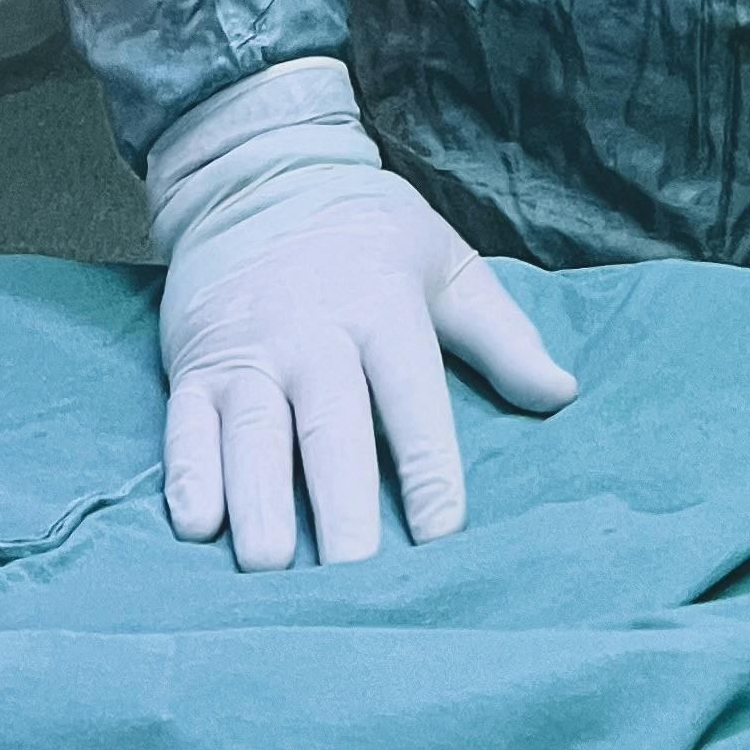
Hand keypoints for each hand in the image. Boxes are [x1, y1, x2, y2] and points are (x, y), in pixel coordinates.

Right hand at [147, 62, 576, 570]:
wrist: (259, 171)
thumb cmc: (368, 232)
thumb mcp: (444, 262)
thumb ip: (503, 336)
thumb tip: (564, 394)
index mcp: (385, 307)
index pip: (413, 398)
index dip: (430, 469)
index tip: (443, 538)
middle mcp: (314, 332)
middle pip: (331, 426)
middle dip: (342, 503)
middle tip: (353, 578)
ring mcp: (249, 350)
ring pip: (253, 432)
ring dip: (259, 500)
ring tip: (270, 564)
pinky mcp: (193, 364)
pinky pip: (185, 426)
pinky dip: (188, 475)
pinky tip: (197, 525)